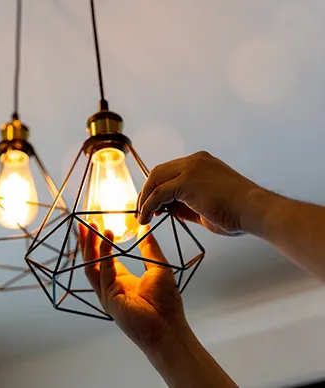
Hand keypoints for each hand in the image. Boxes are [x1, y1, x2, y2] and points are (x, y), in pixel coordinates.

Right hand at [78, 223, 188, 352]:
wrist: (169, 328)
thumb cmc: (166, 304)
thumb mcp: (159, 267)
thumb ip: (149, 248)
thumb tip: (146, 228)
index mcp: (122, 281)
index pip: (105, 259)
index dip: (100, 242)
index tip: (98, 226)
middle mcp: (112, 287)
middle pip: (93, 261)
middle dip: (88, 242)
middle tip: (86, 223)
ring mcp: (108, 294)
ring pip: (92, 266)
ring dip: (90, 246)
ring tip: (90, 228)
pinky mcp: (109, 299)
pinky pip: (104, 273)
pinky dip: (104, 255)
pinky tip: (107, 240)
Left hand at [137, 151, 260, 235]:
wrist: (255, 211)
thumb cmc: (238, 213)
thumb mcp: (205, 206)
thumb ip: (184, 204)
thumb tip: (164, 208)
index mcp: (201, 163)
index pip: (170, 171)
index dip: (157, 188)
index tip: (152, 205)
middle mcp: (195, 161)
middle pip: (158, 172)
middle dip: (147, 191)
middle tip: (141, 210)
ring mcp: (190, 168)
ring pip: (155, 180)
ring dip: (145, 199)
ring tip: (142, 217)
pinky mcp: (186, 181)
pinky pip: (158, 194)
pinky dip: (148, 206)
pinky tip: (146, 218)